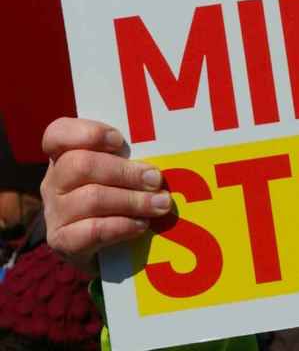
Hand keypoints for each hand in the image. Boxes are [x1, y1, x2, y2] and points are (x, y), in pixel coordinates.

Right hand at [41, 118, 170, 273]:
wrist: (101, 250)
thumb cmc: (114, 196)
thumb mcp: (117, 172)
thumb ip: (128, 159)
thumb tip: (157, 164)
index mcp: (63, 155)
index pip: (58, 133)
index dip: (88, 133)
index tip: (119, 140)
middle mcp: (53, 181)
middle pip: (82, 165)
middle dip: (125, 171)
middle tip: (156, 179)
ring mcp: (54, 212)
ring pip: (91, 198)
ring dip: (132, 200)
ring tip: (159, 204)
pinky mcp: (62, 241)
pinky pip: (93, 230)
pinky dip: (122, 226)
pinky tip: (141, 224)